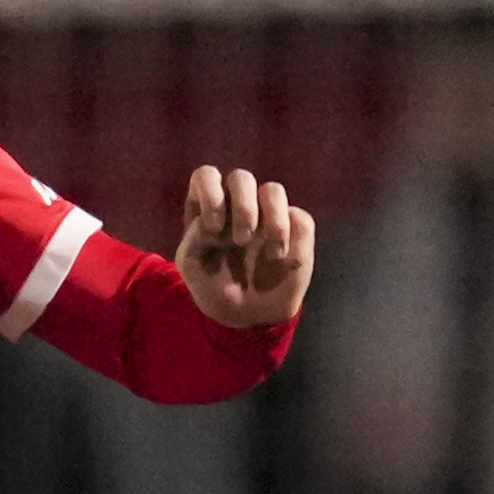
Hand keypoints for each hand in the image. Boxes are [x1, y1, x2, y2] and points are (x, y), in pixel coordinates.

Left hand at [174, 163, 313, 329]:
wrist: (248, 316)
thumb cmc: (215, 288)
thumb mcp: (193, 269)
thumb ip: (192, 242)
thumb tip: (213, 223)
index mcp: (209, 207)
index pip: (206, 177)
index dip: (211, 192)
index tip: (214, 227)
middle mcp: (239, 204)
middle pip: (241, 178)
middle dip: (243, 206)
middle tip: (242, 239)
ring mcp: (268, 214)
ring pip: (274, 190)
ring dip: (273, 220)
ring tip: (272, 254)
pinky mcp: (295, 229)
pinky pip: (300, 219)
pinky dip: (295, 241)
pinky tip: (285, 262)